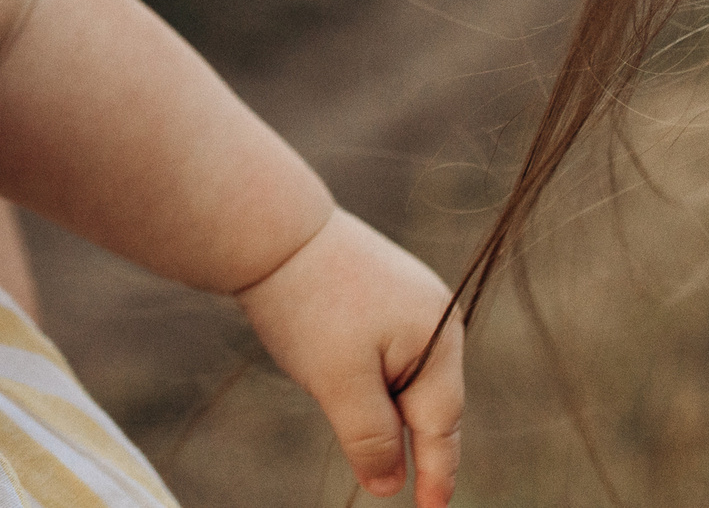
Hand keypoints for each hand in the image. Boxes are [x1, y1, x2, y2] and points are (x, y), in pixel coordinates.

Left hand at [238, 208, 463, 507]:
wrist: (267, 226)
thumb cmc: (307, 302)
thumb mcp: (338, 382)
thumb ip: (370, 437)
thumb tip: (390, 486)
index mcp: (438, 338)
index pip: (440, 426)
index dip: (435, 474)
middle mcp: (436, 315)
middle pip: (426, 401)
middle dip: (408, 437)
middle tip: (405, 482)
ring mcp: (410, 296)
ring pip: (401, 375)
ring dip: (382, 402)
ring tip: (347, 400)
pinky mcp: (379, 286)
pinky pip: (383, 348)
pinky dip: (366, 372)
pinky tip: (335, 364)